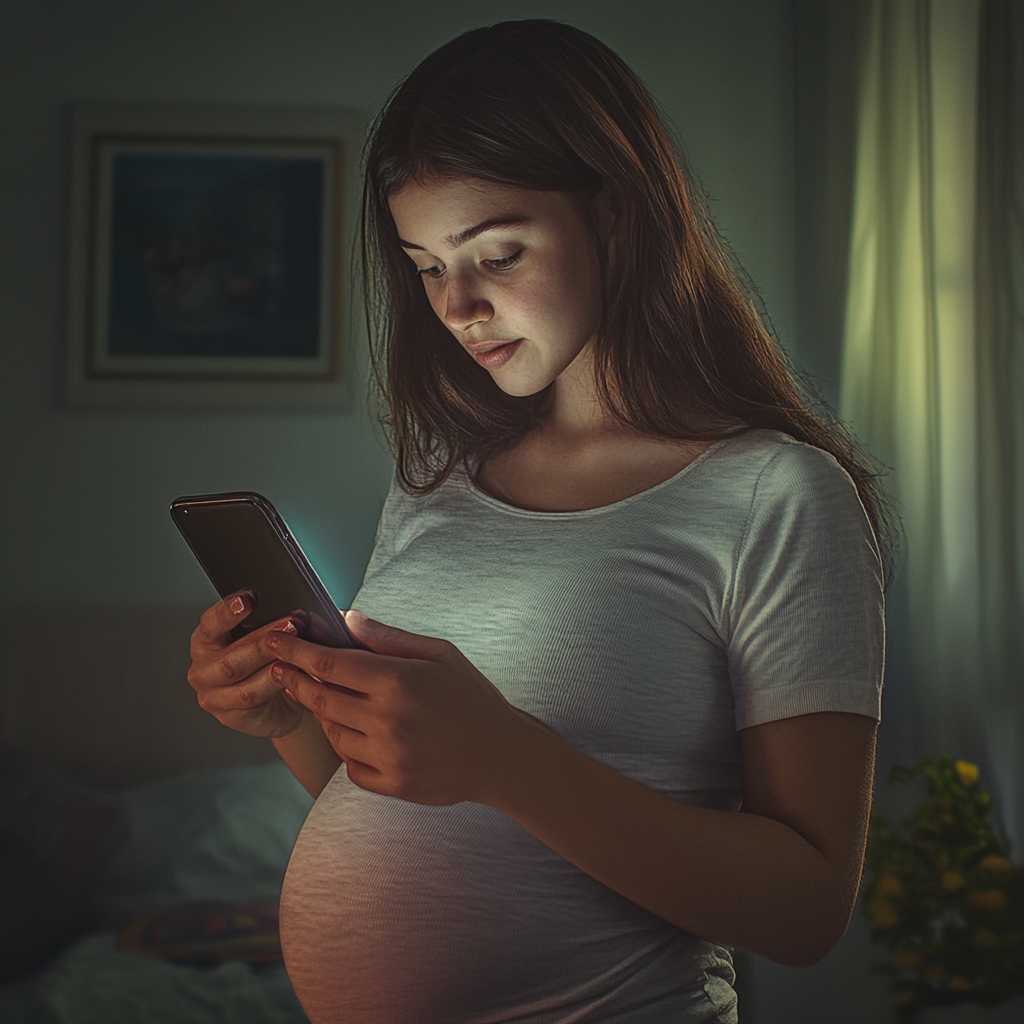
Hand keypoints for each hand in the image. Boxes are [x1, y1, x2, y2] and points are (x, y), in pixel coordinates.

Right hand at [187, 593, 310, 738]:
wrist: (280, 706)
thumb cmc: (270, 665)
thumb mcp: (267, 639)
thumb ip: (274, 625)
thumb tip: (300, 614)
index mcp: (207, 641)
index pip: (211, 623)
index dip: (228, 610)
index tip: (249, 598)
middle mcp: (203, 667)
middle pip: (230, 653)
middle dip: (263, 638)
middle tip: (291, 624)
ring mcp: (213, 694)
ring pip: (240, 676)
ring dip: (270, 660)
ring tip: (295, 651)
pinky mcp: (228, 715)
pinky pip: (251, 697)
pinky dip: (273, 684)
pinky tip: (290, 674)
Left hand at [265, 610, 542, 805]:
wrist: (501, 754)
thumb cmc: (470, 696)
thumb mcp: (439, 653)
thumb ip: (388, 637)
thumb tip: (347, 617)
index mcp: (398, 681)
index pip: (329, 663)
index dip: (295, 651)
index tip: (274, 640)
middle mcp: (387, 719)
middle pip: (321, 698)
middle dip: (297, 679)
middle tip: (282, 666)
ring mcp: (388, 755)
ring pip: (332, 732)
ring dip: (324, 714)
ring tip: (331, 699)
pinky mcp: (391, 784)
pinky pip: (349, 765)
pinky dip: (347, 749)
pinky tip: (359, 734)